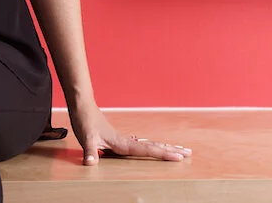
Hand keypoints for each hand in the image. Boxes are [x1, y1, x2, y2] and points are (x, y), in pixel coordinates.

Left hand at [69, 103, 191, 165]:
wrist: (82, 106)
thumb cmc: (84, 121)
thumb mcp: (86, 139)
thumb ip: (89, 152)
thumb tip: (90, 164)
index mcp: (122, 143)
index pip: (147, 150)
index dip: (164, 154)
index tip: (179, 157)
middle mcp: (126, 141)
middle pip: (153, 146)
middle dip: (171, 150)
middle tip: (189, 153)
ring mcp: (123, 139)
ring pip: (148, 144)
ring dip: (163, 147)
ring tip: (177, 150)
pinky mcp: (117, 139)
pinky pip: (138, 144)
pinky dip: (148, 146)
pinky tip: (150, 146)